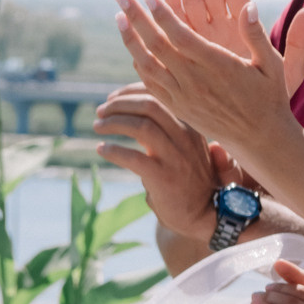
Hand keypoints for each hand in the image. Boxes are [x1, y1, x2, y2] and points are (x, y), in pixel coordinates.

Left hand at [91, 83, 224, 236]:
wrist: (206, 212)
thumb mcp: (185, 146)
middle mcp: (185, 137)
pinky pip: (133, 157)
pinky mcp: (164, 178)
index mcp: (190, 125)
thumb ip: (166, 128)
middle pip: (149, 105)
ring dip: (113, 123)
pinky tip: (102, 150)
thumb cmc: (190, 178)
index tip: (112, 97)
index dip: (130, 91)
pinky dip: (113, 150)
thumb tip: (131, 109)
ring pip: (141, 127)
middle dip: (119, 104)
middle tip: (101, 111)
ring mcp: (176, 157)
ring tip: (98, 126)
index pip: (160, 95)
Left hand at [115, 0, 302, 161]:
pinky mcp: (178, 107)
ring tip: (118, 18)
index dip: (162, 14)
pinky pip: (151, 84)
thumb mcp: (273, 65)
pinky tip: (133, 49)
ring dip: (130, 40)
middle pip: (156, 45)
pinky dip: (138, 64)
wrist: (260, 140)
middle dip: (136, 18)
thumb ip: (256, 35)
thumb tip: (250, 5)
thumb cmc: (269, 98)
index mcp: (218, 65)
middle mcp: (195, 80)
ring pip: (147, 64)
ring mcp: (183, 96)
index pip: (181, 35)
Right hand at [168, 0, 303, 98]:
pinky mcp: (194, 49)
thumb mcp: (290, 70)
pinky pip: (181, 23)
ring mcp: (209, 37)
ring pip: (195, 2)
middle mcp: (228, 30)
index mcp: (249, 30)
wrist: (254, 124)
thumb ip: (299, 41)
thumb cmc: (275, 97)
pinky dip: (173, 5)